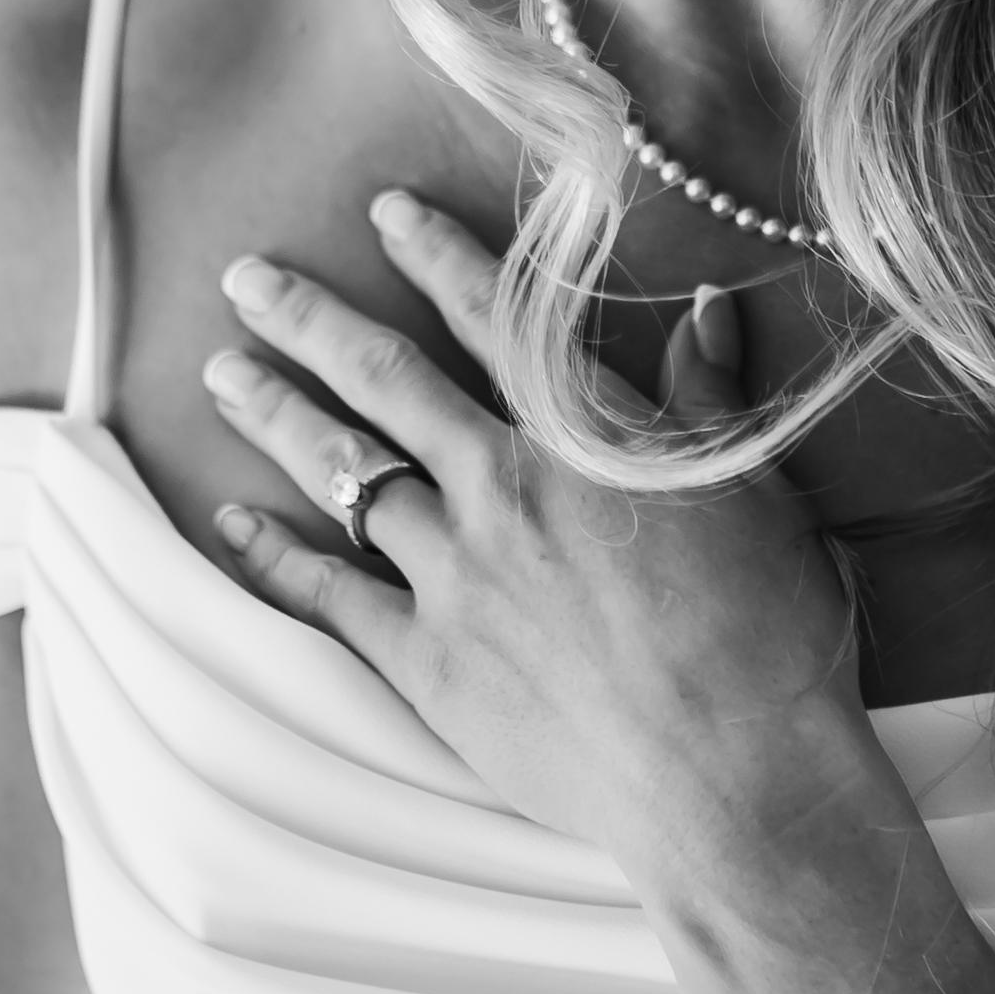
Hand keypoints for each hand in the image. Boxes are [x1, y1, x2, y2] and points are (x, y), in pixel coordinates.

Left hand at [199, 194, 875, 859]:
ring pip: (344, 472)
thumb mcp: (755, 496)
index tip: (385, 213)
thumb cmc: (770, 638)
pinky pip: (330, 594)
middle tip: (248, 278)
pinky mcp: (430, 664)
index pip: (494, 319)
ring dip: (277, 415)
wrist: (735, 779)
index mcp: (587, 438)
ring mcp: (457, 577)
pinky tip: (232, 521)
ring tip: (224, 375)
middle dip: (308, 319)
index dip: (435, 256)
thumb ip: (707, 399)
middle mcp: (504, 490)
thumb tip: (703, 310)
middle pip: (384, 380)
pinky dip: (274, 555)